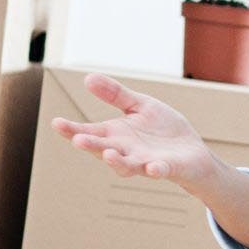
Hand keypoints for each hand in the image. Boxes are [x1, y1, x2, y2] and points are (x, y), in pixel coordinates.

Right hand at [52, 74, 221, 190]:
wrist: (192, 151)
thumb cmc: (163, 130)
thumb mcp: (139, 106)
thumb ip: (115, 95)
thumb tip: (88, 78)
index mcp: (116, 136)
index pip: (89, 133)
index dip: (72, 130)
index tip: (56, 123)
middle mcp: (126, 152)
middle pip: (103, 151)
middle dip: (91, 146)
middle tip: (77, 140)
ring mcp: (145, 162)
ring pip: (127, 166)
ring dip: (117, 161)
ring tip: (108, 154)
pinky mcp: (166, 168)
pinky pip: (159, 171)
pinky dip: (155, 170)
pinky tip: (153, 167)